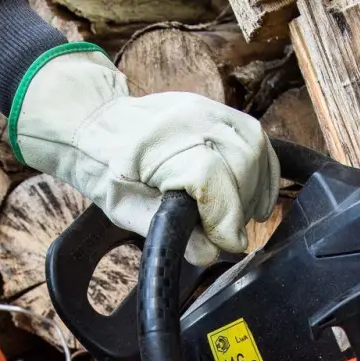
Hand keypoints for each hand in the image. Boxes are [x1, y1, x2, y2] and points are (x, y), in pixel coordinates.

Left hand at [10, 47, 278, 265]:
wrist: (97, 127)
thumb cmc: (107, 171)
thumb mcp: (126, 212)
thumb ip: (167, 233)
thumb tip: (212, 252)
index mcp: (153, 144)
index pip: (209, 176)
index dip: (225, 217)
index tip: (228, 244)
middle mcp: (186, 117)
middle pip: (240, 163)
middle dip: (239, 207)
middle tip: (224, 233)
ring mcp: (205, 108)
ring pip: (255, 149)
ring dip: (254, 190)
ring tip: (234, 215)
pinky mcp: (218, 109)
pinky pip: (256, 138)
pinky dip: (262, 170)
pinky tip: (251, 195)